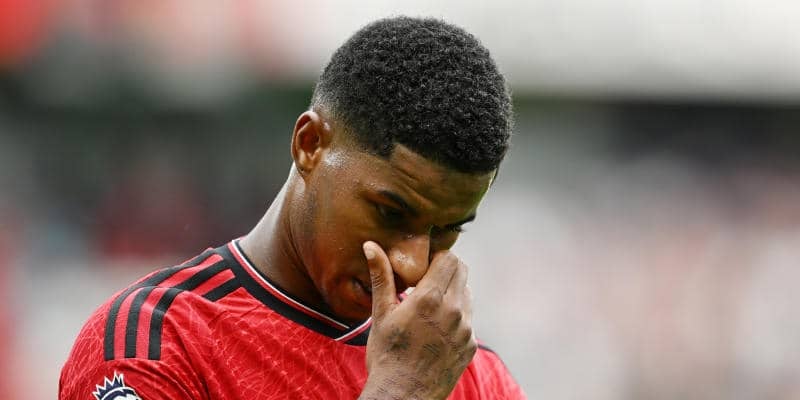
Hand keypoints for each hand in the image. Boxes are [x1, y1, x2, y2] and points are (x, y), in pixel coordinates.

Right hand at [359, 241, 476, 399]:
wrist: (403, 397)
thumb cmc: (386, 355)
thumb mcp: (381, 314)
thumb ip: (381, 277)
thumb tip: (370, 245)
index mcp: (430, 298)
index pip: (450, 259)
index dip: (438, 257)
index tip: (424, 265)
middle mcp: (454, 310)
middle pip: (462, 272)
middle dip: (447, 271)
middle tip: (427, 281)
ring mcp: (466, 329)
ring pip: (467, 294)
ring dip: (453, 292)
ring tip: (430, 306)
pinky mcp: (471, 345)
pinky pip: (469, 319)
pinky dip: (457, 317)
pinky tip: (437, 329)